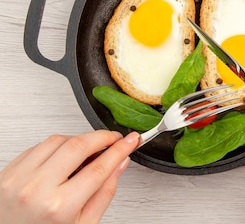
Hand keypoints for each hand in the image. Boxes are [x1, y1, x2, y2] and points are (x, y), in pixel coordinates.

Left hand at [0, 130, 138, 223]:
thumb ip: (104, 193)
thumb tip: (119, 164)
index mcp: (60, 207)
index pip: (100, 167)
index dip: (120, 150)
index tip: (131, 141)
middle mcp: (36, 189)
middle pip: (79, 145)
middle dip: (103, 137)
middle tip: (115, 138)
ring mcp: (19, 178)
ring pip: (58, 140)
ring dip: (79, 140)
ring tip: (90, 149)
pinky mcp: (8, 171)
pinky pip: (39, 146)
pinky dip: (57, 146)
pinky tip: (65, 155)